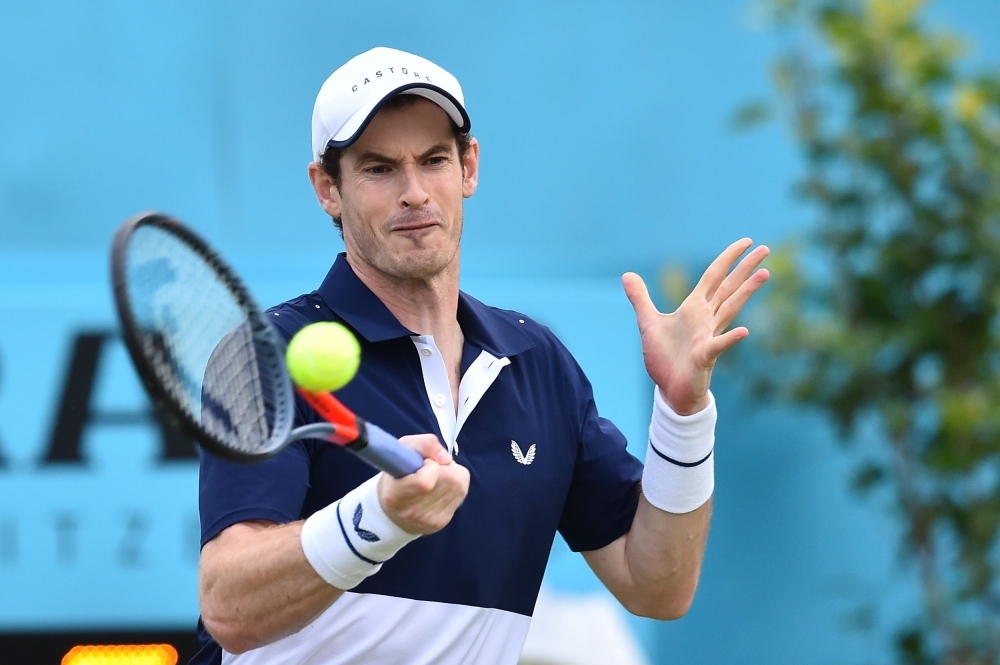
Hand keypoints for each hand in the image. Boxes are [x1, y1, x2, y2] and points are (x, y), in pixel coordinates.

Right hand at [378, 434, 469, 534]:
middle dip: (445, 467)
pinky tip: (441, 486)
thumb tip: (446, 458)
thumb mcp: (403, 449)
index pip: (425, 482)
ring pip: (459, 485)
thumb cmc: (397, 475)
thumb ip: (424, 444)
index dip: (431, 466)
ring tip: (437, 476)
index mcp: (395, 495)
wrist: (393, 511)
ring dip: (452, 474)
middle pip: (448, 480)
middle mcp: (411, 512)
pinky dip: (456, 485)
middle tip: (432, 467)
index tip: (426, 462)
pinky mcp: (441, 523)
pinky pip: (461, 493)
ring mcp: (428, 520)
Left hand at [623, 239, 768, 414]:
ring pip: (730, 309)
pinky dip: (730, 339)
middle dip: (746, 269)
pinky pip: (718, 345)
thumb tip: (627, 274)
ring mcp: (708, 336)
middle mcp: (706, 319)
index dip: (728, 258)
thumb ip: (640, 298)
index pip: (714, 277)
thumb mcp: (648, 323)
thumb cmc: (664, 358)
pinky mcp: (705, 357)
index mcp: (694, 308)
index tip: (746, 242)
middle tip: (766, 249)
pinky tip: (744, 331)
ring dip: (747, 292)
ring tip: (765, 275)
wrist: (670, 390)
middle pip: (729, 288)